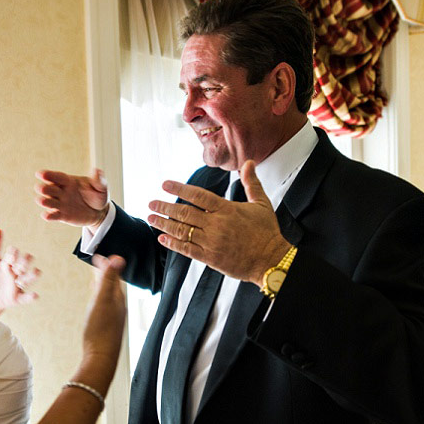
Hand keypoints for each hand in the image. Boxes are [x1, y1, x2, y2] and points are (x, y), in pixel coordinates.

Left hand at [0, 227, 40, 315]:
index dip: (13, 254)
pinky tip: (35, 295)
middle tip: (23, 261)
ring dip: (32, 276)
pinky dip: (31, 297)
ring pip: (28, 279)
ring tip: (36, 272)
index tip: (11, 253)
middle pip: (24, 265)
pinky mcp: (18, 298)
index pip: (13, 255)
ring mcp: (18, 285)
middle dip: (24, 262)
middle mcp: (16, 273)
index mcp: (10, 263)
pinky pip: (26, 298)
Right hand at [35, 168, 108, 227]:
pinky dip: (49, 216)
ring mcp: (61, 204)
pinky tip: (46, 215)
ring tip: (41, 201)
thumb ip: (98, 180)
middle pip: (50, 189)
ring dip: (44, 201)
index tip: (40, 174)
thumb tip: (96, 171)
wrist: (100, 212)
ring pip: (50, 202)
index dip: (49, 175)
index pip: (57, 177)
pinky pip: (54, 215)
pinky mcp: (63, 215)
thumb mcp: (101, 187)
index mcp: (69, 181)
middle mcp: (62, 192)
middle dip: (45, 188)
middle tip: (40, 188)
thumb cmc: (98, 196)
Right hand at [81, 254, 126, 362]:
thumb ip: (108, 279)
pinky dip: (99, 296)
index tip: (96, 254)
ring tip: (96, 275)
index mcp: (117, 297)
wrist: (100, 358)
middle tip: (96, 261)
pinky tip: (95, 299)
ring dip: (102, 282)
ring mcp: (112, 315)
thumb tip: (117, 258)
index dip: (106, 263)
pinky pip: (104, 304)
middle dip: (105, 271)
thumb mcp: (102, 300)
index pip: (113, 274)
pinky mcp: (106, 324)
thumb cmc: (100, 331)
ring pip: (108, 293)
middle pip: (112, 282)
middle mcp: (118, 305)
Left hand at [147, 160, 291, 285]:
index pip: (198, 195)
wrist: (271, 259)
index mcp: (227, 209)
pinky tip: (163, 238)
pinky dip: (173, 244)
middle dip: (165, 207)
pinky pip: (187, 250)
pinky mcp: (211, 258)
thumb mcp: (261, 203)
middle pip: (184, 213)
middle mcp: (217, 225)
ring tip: (152, 218)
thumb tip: (248, 163)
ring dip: (164, 224)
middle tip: (152, 203)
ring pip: (182, 231)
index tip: (165, 184)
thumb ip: (251, 182)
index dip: (179, 189)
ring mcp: (212, 242)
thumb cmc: (267, 233)